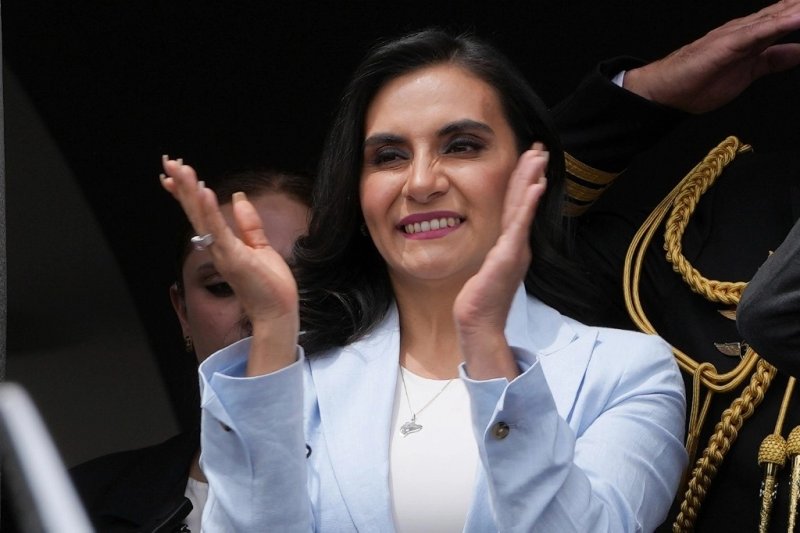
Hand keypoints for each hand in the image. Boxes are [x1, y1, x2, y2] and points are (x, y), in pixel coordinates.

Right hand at [160, 157, 298, 375]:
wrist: (277, 312)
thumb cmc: (270, 286)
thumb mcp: (260, 247)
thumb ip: (249, 224)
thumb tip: (238, 198)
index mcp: (222, 243)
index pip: (201, 213)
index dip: (186, 193)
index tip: (173, 173)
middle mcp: (216, 247)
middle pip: (195, 211)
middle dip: (182, 186)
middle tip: (169, 163)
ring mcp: (222, 252)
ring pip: (202, 217)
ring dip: (191, 192)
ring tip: (182, 170)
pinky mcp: (233, 257)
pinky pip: (218, 230)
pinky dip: (210, 211)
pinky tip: (204, 192)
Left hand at [453, 144, 547, 380]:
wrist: (479, 323)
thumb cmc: (480, 299)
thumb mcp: (488, 268)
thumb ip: (496, 252)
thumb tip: (498, 244)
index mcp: (512, 245)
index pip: (518, 206)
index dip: (524, 181)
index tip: (530, 159)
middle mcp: (517, 244)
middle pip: (525, 201)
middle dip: (532, 172)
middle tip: (539, 148)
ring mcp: (515, 249)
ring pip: (524, 207)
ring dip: (531, 180)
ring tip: (539, 157)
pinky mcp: (508, 256)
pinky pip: (519, 225)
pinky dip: (528, 204)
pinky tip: (535, 186)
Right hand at [624, 0, 799, 112]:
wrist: (665, 90)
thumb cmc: (697, 81)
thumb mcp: (750, 72)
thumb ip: (774, 60)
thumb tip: (799, 52)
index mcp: (753, 36)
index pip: (787, 18)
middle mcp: (748, 29)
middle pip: (786, 11)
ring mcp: (738, 34)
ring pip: (777, 16)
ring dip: (797, 10)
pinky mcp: (728, 44)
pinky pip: (759, 31)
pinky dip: (781, 22)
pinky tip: (798, 16)